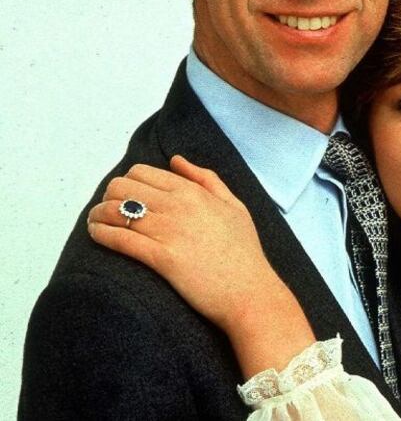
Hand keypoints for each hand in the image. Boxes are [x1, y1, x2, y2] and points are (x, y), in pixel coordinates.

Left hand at [88, 156, 314, 373]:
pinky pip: (120, 239)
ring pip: (116, 211)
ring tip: (97, 223)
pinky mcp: (162, 259)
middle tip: (109, 210)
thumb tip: (176, 160)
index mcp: (193, 192)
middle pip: (122, 187)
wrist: (251, 293)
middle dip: (110, 196)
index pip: (142, 172)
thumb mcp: (234, 205)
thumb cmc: (244, 252)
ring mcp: (170, 232)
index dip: (127, 182)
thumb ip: (206, 179)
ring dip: (99, 215)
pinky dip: (101, 234)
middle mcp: (179, 206)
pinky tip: (97, 235)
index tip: (124, 196)